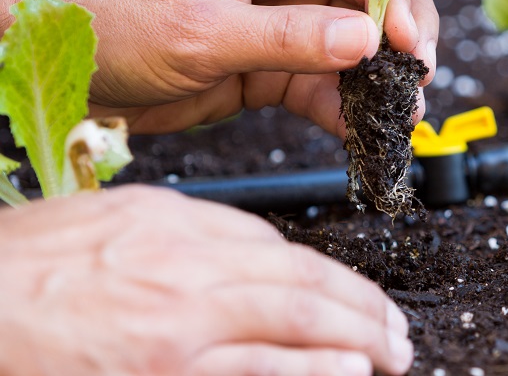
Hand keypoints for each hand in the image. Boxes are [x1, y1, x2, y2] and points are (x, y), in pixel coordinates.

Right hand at [0, 186, 412, 375]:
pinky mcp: (165, 371)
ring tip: (389, 353)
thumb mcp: (111, 222)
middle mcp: (186, 268)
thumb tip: (250, 254)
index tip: (352, 293)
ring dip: (356, 338)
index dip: (327, 274)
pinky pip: (258, 369)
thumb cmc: (22, 269)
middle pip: (302, 280)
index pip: (273, 244)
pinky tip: (346, 372)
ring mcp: (179, 326)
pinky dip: (310, 370)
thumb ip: (183, 232)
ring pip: (295, 323)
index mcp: (172, 222)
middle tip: (394, 327)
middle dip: (362, 305)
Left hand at [68, 0, 438, 133]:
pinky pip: (322, 84)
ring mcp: (281, 21)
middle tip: (420, 73)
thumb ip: (287, 38)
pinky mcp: (273, 66)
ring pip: (352, 44)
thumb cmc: (116, 23)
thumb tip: (365, 43)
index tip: (403, 37)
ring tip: (406, 114)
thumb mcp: (201, 31)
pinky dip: (345, 108)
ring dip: (381, 79)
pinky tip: (365, 132)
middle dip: (397, 32)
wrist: (70, 70)